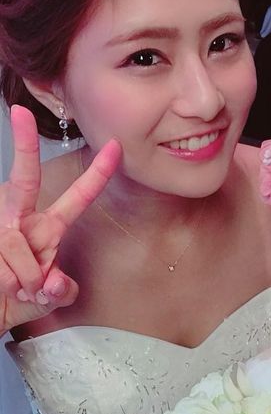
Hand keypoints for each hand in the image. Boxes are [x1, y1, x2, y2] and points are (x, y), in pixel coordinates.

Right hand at [0, 105, 120, 332]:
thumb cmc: (13, 300)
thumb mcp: (46, 299)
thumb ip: (61, 292)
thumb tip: (56, 283)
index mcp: (46, 229)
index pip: (76, 198)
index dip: (98, 174)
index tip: (116, 146)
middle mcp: (19, 220)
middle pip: (24, 179)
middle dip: (22, 145)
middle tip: (20, 113)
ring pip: (16, 245)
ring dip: (24, 279)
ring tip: (17, 289)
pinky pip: (6, 264)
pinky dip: (10, 284)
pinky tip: (3, 287)